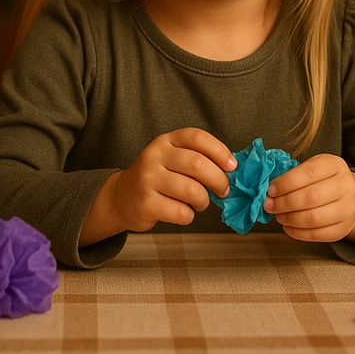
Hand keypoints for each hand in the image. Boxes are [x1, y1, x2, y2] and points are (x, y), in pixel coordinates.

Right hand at [81, 128, 235, 244]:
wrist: (122, 197)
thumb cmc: (158, 178)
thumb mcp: (172, 159)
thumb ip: (197, 158)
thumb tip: (232, 171)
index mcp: (166, 141)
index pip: (197, 138)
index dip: (220, 151)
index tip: (232, 166)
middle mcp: (154, 156)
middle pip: (198, 164)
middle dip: (218, 180)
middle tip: (223, 190)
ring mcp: (148, 179)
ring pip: (192, 191)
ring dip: (204, 201)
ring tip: (200, 202)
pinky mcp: (146, 203)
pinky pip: (181, 212)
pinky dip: (189, 216)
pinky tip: (182, 212)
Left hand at [263, 154, 354, 245]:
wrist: (348, 195)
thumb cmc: (323, 179)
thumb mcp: (312, 167)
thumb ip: (293, 176)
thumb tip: (270, 191)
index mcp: (335, 165)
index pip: (309, 173)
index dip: (286, 183)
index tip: (270, 191)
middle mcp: (346, 186)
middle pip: (311, 197)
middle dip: (284, 203)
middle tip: (269, 205)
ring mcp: (348, 209)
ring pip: (314, 218)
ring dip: (289, 218)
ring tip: (279, 216)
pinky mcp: (343, 229)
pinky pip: (317, 234)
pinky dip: (297, 232)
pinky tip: (288, 226)